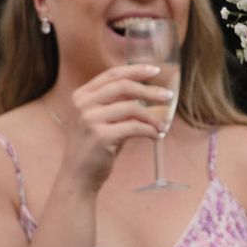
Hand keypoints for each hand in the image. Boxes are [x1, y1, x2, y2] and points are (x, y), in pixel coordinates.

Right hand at [57, 63, 171, 193]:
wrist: (77, 176)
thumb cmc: (94, 147)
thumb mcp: (100, 118)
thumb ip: (116, 102)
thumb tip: (146, 90)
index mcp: (82, 95)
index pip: (112, 74)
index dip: (136, 70)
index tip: (155, 71)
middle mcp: (83, 104)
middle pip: (124, 86)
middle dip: (150, 90)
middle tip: (168, 96)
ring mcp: (90, 120)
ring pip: (131, 107)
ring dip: (152, 116)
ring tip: (162, 125)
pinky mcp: (100, 136)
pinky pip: (134, 127)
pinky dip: (149, 130)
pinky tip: (155, 136)